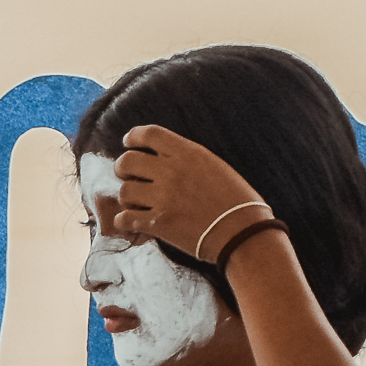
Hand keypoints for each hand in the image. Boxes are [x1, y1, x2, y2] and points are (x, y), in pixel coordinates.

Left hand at [106, 124, 274, 267]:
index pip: (149, 134)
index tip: (128, 142)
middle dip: (122, 168)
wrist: (242, 232)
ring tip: (134, 202)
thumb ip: (189, 159)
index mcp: (188, 153)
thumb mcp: (215, 165)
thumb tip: (168, 159)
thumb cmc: (237, 200)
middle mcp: (171, 171)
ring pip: (124, 191)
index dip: (133, 136)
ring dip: (126, 197)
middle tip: (127, 176)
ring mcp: (162, 198)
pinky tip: (131, 221)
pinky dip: (124, 220)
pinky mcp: (158, 223)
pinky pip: (125, 218)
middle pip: (127, 161)